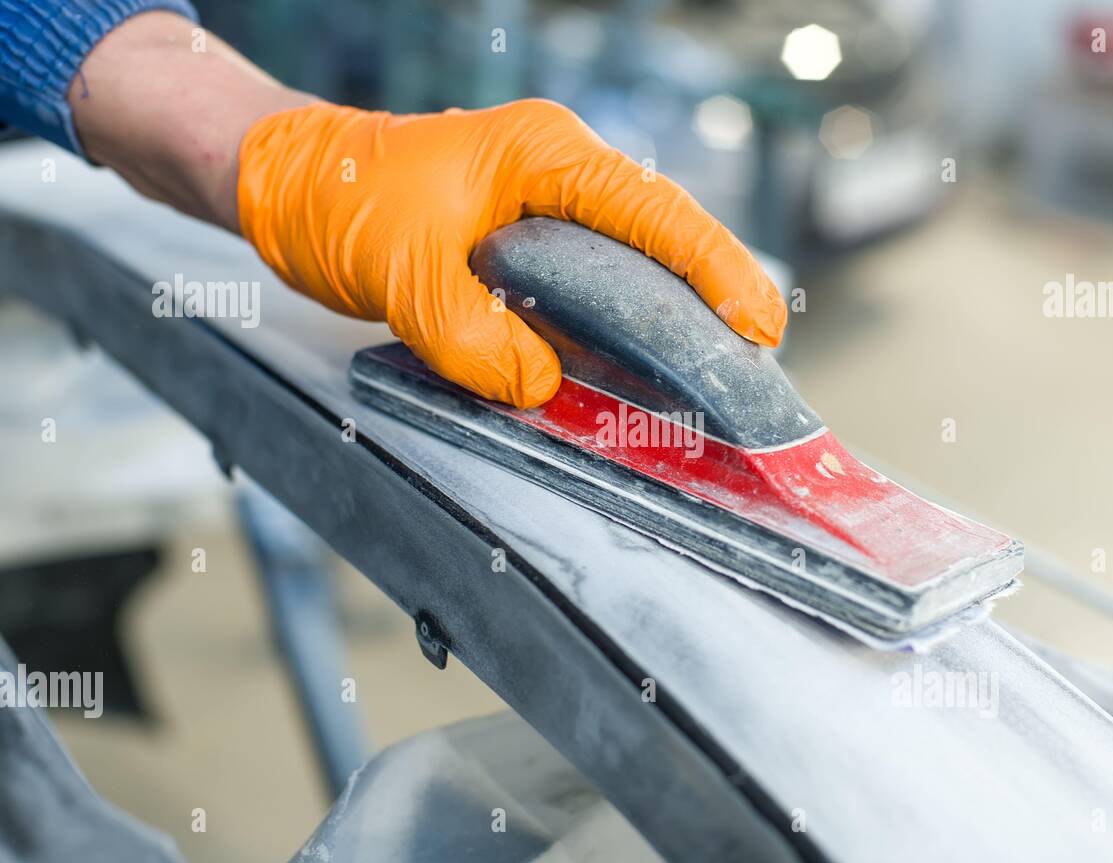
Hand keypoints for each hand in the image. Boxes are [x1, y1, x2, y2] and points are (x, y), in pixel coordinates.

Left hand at [237, 99, 786, 406]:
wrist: (288, 188)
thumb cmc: (342, 204)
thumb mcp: (405, 275)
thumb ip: (475, 338)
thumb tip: (543, 389)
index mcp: (542, 156)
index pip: (652, 212)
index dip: (715, 269)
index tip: (759, 324)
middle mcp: (558, 174)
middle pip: (663, 235)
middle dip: (714, 294)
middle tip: (759, 360)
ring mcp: (546, 207)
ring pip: (633, 262)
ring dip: (673, 313)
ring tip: (719, 371)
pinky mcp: (528, 244)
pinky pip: (593, 284)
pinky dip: (621, 323)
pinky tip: (643, 366)